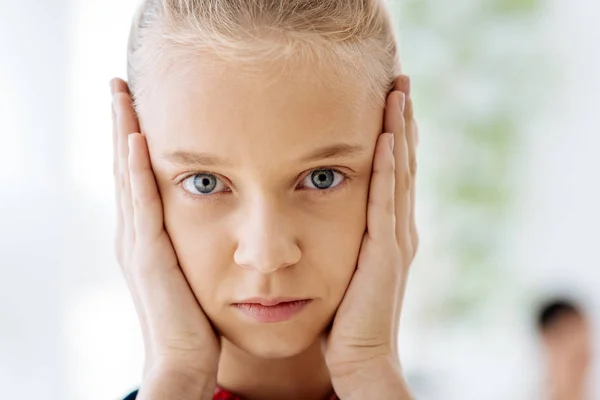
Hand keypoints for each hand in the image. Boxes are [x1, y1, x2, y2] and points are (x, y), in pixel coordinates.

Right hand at [111, 79, 219, 389]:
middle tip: (121, 83)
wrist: (186, 357)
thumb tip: (220, 211)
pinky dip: (138, 171)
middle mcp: (135, 232)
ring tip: (122, 95)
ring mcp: (136, 243)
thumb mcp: (195, 266)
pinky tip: (139, 139)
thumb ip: (196, 238)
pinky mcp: (147, 256)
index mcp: (147, 233)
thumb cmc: (196, 315)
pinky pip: (142, 204)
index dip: (134, 136)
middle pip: (125, 165)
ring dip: (124, 133)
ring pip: (127, 175)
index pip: (138, 173)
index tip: (139, 101)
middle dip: (122, 123)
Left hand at [323, 76, 417, 394]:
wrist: (358, 356)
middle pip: (404, 162)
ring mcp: (396, 238)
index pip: (394, 172)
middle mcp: (399, 228)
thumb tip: (322, 212)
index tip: (388, 100)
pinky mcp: (386, 252)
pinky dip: (390, 167)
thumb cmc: (346, 316)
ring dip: (400, 131)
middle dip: (402, 120)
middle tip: (400, 81)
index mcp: (389, 231)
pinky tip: (387, 137)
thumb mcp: (346, 265)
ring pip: (401, 173)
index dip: (394, 134)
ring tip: (398, 93)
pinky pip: (387, 200)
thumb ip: (346, 238)